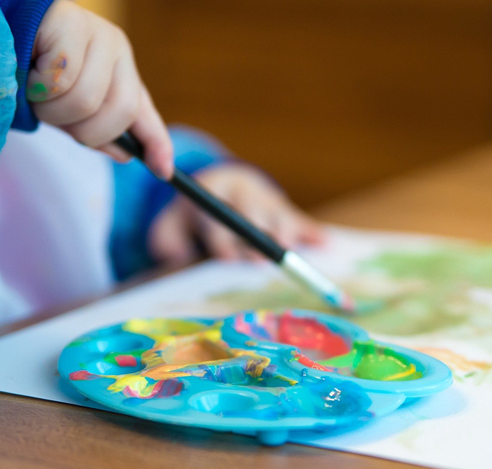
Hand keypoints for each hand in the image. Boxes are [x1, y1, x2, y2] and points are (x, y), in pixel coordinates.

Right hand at [26, 0, 172, 176]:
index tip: (163, 172)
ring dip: (52, 109)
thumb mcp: (65, 108)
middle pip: (120, 113)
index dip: (157, 144)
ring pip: (87, 100)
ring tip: (34, 91)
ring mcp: (98, 33)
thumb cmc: (26, 71)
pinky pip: (61, 79)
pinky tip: (26, 68)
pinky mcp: (71, 21)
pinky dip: (37, 86)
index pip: (144, 112)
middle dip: (82, 129)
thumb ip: (95, 131)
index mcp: (121, 71)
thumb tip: (125, 156)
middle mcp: (117, 50)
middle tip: (52, 114)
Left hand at [148, 164, 324, 265]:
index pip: (218, 215)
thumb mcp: (171, 224)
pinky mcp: (286, 212)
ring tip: (287, 250)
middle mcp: (243, 193)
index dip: (221, 237)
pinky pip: (302, 222)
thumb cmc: (193, 218)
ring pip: (278, 216)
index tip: (224, 256)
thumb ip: (166, 240)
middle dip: (254, 237)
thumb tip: (176, 256)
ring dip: (284, 234)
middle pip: (252, 215)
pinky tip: (325, 244)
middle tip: (257, 259)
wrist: (221, 186)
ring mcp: (267, 201)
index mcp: (213, 192)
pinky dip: (313, 234)